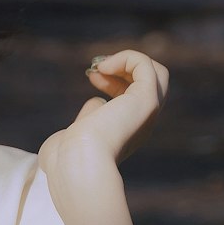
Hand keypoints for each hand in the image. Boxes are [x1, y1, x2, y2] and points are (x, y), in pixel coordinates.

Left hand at [37, 49, 169, 215]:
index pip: (133, 98)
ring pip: (158, 73)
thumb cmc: (65, 160)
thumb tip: (97, 102)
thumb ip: (88, 119)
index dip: (114, 81)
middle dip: (125, 67)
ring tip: (102, 65)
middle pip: (151, 84)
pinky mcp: (146, 100)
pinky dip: (126, 57)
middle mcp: (141, 124)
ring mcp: (146, 112)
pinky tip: (103, 67)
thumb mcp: (74, 136)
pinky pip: (146, 65)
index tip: (92, 76)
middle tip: (97, 67)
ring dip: (129, 60)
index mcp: (126, 134)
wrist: (75, 166)